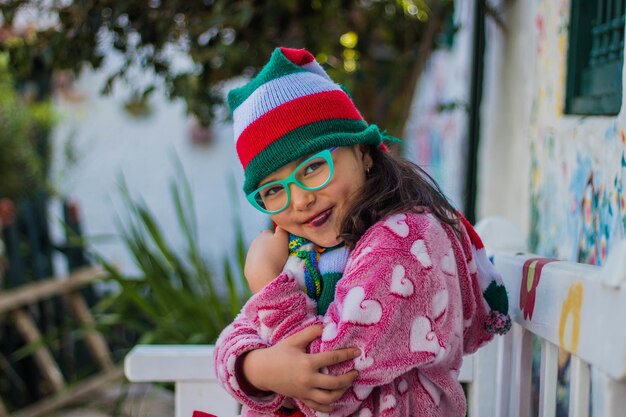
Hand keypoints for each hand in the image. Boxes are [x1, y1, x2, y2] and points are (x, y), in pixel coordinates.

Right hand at [242, 325, 359, 411]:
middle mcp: (308, 379)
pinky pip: (317, 406)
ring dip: (341, 392)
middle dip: (348, 378)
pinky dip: (328, 407)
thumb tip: (326, 326)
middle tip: (356, 373)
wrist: (261, 370)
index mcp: (307, 363)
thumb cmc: (278, 353)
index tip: (358, 352)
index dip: (347, 354)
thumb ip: (310, 332)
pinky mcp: (301, 398)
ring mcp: (304, 391)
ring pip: (328, 398)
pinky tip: (335, 403)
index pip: (332, 359)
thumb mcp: (293, 340)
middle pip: (334, 383)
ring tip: (347, 385)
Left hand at [245, 226, 289, 292]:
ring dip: (266, 258)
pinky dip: (261, 267)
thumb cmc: (275, 254)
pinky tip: (267, 271)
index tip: (284, 246)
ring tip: (275, 265)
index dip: (278, 239)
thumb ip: (282, 229)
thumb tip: (281, 225)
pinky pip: (257, 265)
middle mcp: (254, 243)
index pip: (271, 233)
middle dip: (271, 248)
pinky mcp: (248, 267)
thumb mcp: (283, 238)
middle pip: (265, 244)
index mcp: (263, 234)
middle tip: (280, 256)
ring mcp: (249, 256)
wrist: (263, 275)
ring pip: (260, 254)